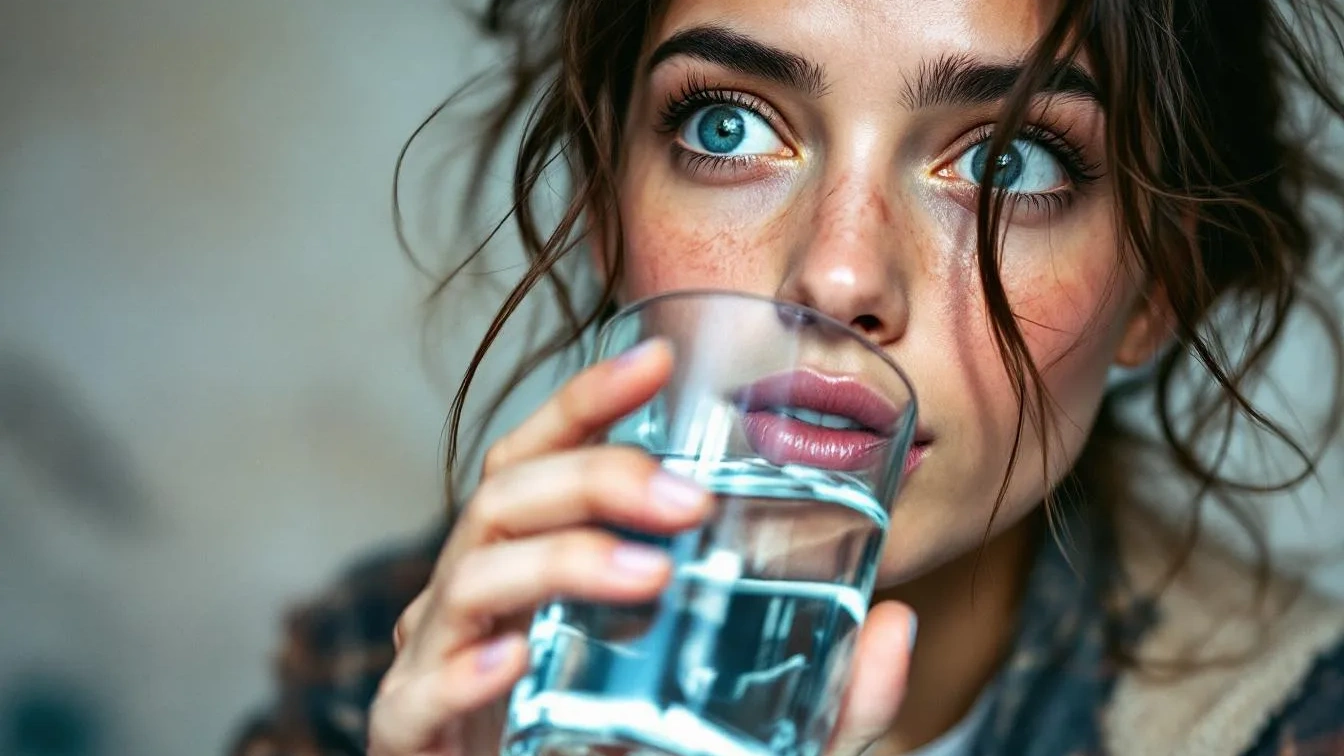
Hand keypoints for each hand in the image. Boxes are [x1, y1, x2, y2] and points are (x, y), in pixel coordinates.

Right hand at [366, 338, 914, 755]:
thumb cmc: (631, 754)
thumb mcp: (747, 722)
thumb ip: (827, 691)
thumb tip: (899, 629)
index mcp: (537, 564)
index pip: (543, 458)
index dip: (587, 400)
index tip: (657, 361)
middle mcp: (482, 596)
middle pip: (506, 495)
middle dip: (595, 476)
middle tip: (690, 498)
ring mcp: (436, 659)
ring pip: (469, 575)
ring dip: (560, 559)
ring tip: (649, 574)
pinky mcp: (410, 732)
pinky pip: (417, 691)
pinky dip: (462, 669)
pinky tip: (513, 661)